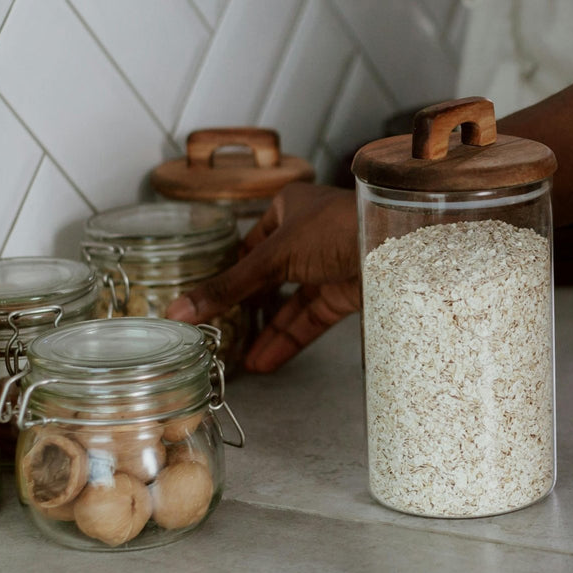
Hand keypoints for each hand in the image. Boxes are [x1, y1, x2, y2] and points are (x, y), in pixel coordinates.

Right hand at [165, 183, 360, 372]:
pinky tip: (267, 360)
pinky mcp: (347, 291)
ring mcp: (330, 265)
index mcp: (290, 208)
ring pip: (292, 303)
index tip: (210, 301)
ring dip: (269, 332)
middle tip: (223, 336)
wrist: (394, 244)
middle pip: (271, 278)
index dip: (232, 272)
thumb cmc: (336, 228)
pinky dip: (291, 338)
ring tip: (242, 363)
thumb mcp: (273, 256)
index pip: (252, 244)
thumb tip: (178, 309)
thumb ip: (229, 287)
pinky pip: (312, 318)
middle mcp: (309, 235)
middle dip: (250, 310)